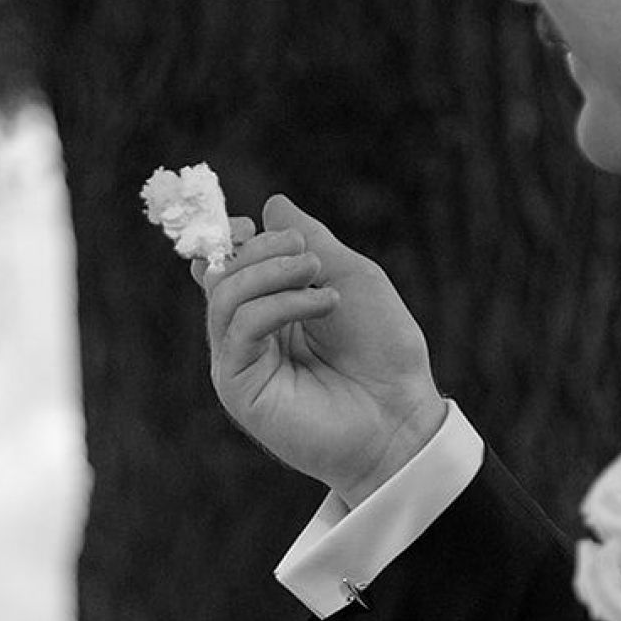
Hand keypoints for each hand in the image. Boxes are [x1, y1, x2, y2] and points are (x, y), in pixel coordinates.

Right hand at [204, 193, 444, 500]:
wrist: (400, 414)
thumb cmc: (383, 350)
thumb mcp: (350, 276)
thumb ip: (310, 240)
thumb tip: (271, 205)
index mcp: (269, 311)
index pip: (227, 266)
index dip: (234, 239)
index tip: (256, 225)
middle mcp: (248, 337)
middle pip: (220, 275)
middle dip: (260, 250)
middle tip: (308, 254)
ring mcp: (240, 363)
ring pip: (224, 297)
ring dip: (270, 272)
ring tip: (318, 274)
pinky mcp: (239, 389)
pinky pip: (241, 328)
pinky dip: (278, 304)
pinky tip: (323, 304)